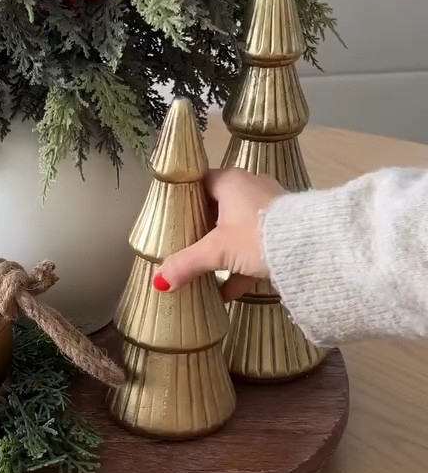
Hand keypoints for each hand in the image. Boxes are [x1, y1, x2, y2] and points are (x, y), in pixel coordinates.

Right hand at [154, 168, 282, 300]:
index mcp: (231, 182)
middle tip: (183, 245)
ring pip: (237, 228)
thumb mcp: (217, 251)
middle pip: (217, 206)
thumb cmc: (258, 235)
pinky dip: (241, 266)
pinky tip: (228, 292)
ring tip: (204, 270)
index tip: (170, 215)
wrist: (314, 246)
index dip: (183, 197)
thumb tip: (158, 281)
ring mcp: (269, 209)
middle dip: (201, 228)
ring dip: (222, 250)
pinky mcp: (283, 230)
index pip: (200, 180)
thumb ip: (186, 263)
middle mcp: (250, 188)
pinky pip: (255, 246)